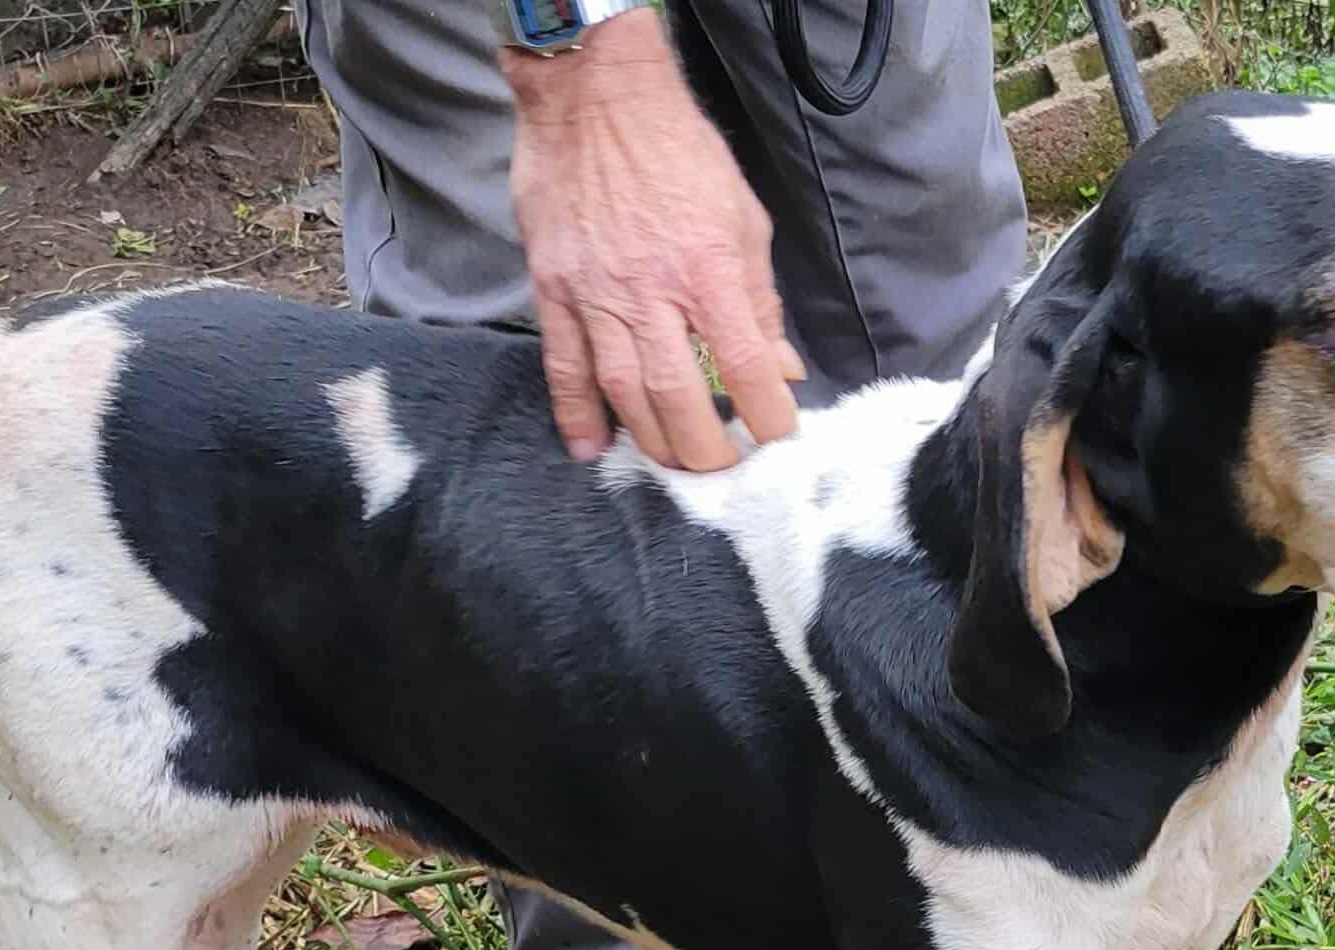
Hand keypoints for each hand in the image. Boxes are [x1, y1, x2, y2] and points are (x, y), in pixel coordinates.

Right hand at [504, 10, 802, 469]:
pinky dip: (575, 413)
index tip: (776, 438)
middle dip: (703, 446)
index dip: (765, 413)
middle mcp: (650, 288)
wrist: (595, 96)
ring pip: (622, 390)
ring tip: (672, 462)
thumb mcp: (741, 217)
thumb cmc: (677, 151)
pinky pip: (563, 364)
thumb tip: (780, 367)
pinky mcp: (553, 288)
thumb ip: (759, 298)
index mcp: (707, 266)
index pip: (744, 361)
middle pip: (678, 393)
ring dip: (650, 440)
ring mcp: (595, 292)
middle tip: (719, 468)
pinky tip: (590, 449)